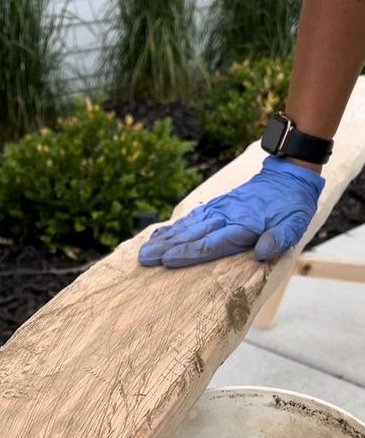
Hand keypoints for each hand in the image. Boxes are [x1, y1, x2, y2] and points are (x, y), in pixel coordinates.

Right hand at [138, 157, 324, 267]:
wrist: (289, 176)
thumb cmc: (292, 208)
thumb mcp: (294, 226)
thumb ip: (278, 239)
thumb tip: (261, 253)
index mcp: (243, 227)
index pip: (210, 244)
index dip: (187, 253)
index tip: (166, 260)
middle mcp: (226, 218)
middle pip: (191, 235)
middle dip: (166, 247)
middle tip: (144, 259)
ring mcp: (219, 210)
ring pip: (187, 226)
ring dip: (164, 238)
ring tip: (144, 249)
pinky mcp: (216, 206)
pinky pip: (191, 218)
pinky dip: (173, 226)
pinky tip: (158, 234)